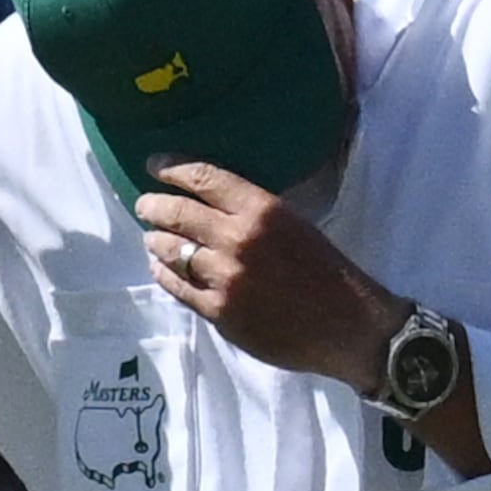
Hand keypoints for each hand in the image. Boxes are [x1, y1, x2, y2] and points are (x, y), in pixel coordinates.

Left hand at [135, 163, 381, 381]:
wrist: (347, 325)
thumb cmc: (327, 271)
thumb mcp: (295, 224)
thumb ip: (252, 213)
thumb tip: (211, 205)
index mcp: (262, 210)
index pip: (204, 178)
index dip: (172, 169)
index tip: (154, 165)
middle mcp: (238, 239)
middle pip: (178, 213)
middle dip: (153, 205)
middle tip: (144, 204)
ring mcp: (225, 278)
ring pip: (171, 251)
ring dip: (155, 241)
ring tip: (151, 237)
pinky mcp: (219, 312)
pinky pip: (178, 288)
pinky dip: (164, 275)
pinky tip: (160, 269)